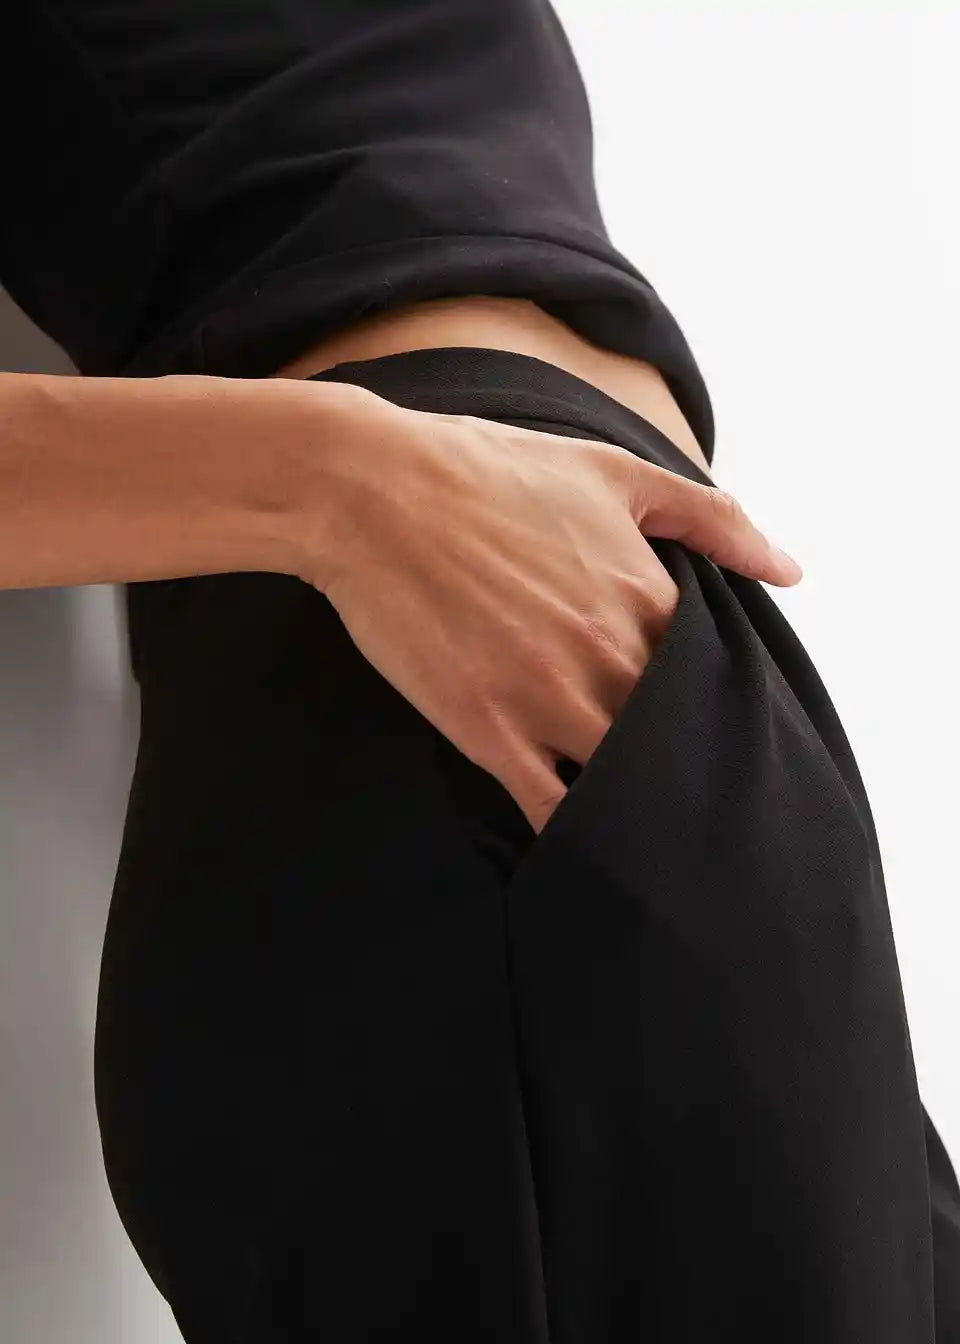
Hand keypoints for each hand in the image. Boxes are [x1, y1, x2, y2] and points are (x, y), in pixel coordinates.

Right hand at [297, 389, 800, 834]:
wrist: (372, 490)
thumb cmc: (487, 471)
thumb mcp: (610, 471)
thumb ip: (711, 518)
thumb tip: (792, 570)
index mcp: (647, 595)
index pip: (718, 679)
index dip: (715, 705)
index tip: (708, 722)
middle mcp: (612, 655)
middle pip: (681, 740)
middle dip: (690, 767)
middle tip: (691, 790)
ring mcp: (551, 699)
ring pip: (629, 783)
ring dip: (645, 808)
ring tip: (652, 830)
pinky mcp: (490, 732)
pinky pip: (555, 810)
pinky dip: (578, 835)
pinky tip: (588, 849)